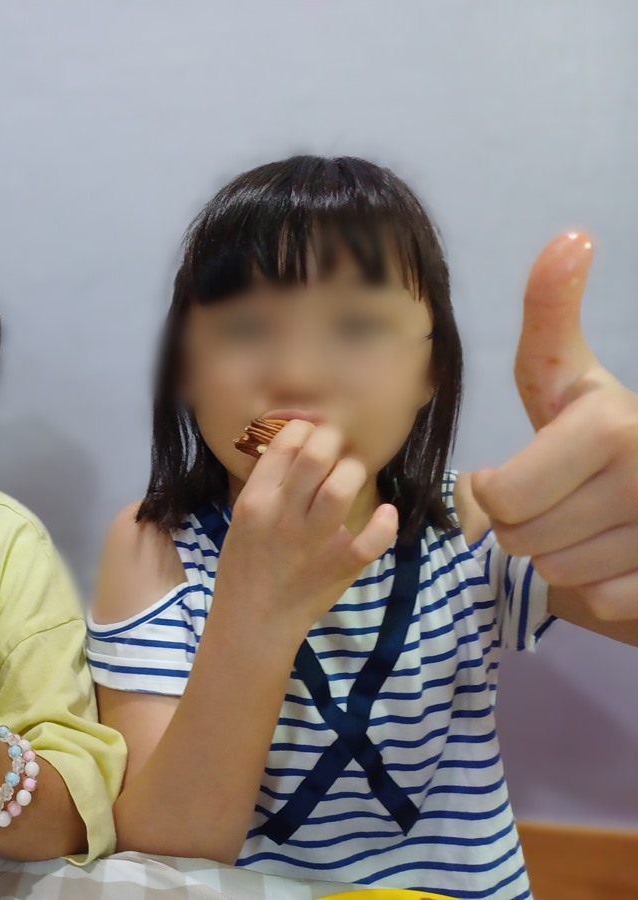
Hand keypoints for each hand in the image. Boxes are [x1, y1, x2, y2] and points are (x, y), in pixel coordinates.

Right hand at [218, 421, 398, 636]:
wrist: (254, 619)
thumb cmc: (245, 565)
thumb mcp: (243, 518)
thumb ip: (267, 485)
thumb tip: (297, 447)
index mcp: (256, 501)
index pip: (285, 444)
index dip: (304, 430)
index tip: (311, 436)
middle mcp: (284, 516)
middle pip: (317, 457)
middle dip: (332, 442)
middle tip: (335, 450)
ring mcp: (314, 542)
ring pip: (343, 488)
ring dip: (353, 472)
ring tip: (351, 477)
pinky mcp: (341, 565)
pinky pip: (373, 537)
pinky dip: (385, 522)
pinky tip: (384, 514)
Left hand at [472, 233, 637, 620]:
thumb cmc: (602, 431)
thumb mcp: (569, 375)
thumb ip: (552, 314)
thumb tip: (569, 236)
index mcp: (612, 429)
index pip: (503, 499)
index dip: (495, 493)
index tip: (514, 475)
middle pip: (523, 540)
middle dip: (522, 525)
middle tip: (552, 498)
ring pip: (559, 575)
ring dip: (558, 555)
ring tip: (584, 521)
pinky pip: (600, 603)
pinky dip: (597, 586)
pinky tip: (613, 552)